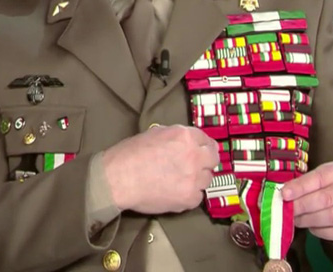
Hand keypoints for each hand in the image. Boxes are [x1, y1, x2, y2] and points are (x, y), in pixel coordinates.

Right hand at [102, 124, 218, 213]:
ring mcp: (194, 179)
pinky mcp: (189, 199)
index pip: (207, 140)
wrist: (118, 178)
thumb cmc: (131, 153)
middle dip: (206, 161)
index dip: (203, 146)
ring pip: (207, 179)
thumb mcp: (155, 133)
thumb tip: (184, 142)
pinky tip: (175, 192)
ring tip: (181, 180)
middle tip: (194, 166)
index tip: (201, 151)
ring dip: (197, 179)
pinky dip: (189, 195)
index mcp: (185, 136)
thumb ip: (175, 136)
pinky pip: (198, 196)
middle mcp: (194, 156)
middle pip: (213, 159)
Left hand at [281, 158, 332, 248]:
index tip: (284, 194)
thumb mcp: (327, 177)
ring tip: (297, 219)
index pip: (320, 177)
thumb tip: (285, 193)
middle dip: (302, 205)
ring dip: (309, 219)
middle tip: (288, 210)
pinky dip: (321, 231)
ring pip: (332, 216)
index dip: (300, 187)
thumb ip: (308, 182)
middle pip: (326, 198)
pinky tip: (312, 228)